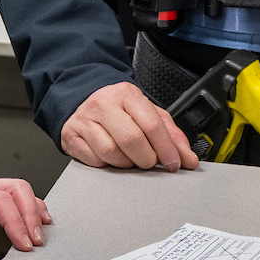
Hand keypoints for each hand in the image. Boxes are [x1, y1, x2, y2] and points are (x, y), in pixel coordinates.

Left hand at [0, 179, 51, 259]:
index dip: (16, 221)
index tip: (24, 245)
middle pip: (15, 188)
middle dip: (31, 213)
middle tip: (36, 242)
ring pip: (19, 191)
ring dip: (34, 210)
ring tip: (41, 235)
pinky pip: (14, 201)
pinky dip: (29, 211)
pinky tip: (35, 226)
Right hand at [59, 82, 198, 171]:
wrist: (81, 98)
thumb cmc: (118, 109)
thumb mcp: (147, 114)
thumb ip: (170, 134)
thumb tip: (188, 159)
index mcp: (127, 94)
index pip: (151, 124)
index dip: (166, 149)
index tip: (174, 164)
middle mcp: (103, 104)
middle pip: (131, 140)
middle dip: (146, 158)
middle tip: (149, 162)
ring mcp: (84, 120)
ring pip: (111, 153)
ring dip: (126, 163)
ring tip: (129, 157)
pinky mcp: (71, 135)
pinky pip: (94, 161)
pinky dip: (107, 165)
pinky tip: (110, 157)